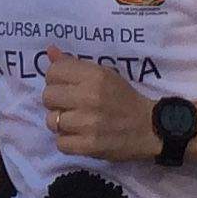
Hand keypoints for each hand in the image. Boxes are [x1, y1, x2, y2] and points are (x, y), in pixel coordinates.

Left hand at [41, 50, 157, 162]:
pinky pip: (60, 143)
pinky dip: (67, 141)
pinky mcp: (89, 146)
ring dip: (61, 123)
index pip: (53, 71)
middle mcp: (89, 97)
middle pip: (48, 97)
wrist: (149, 128)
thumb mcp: (104, 74)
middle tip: (70, 105)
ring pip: (51, 121)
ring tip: (76, 122)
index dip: (55, 79)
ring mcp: (88, 123)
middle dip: (56, 102)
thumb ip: (74, 64)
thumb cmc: (124, 98)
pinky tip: (79, 136)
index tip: (65, 86)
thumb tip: (50, 51)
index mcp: (94, 76)